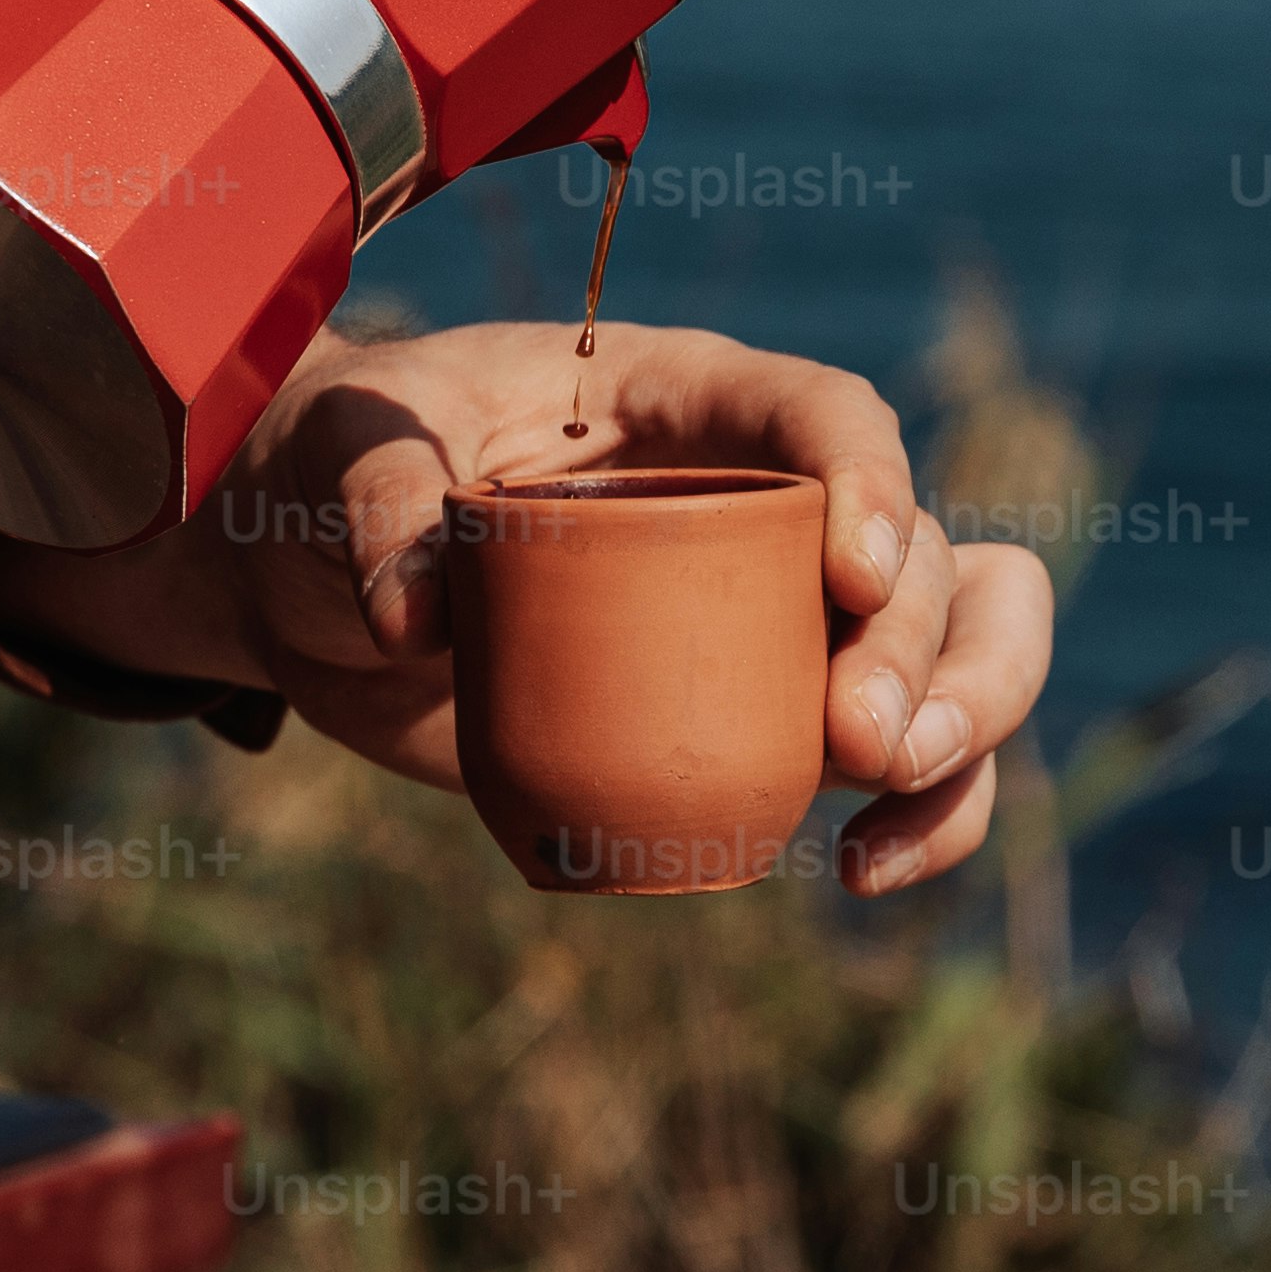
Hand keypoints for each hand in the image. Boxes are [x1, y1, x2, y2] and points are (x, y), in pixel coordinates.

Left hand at [0, 323, 1061, 900]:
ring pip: (954, 649)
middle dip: (929, 642)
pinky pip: (895, 764)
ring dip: (966, 724)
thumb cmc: (332, 468)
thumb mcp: (339, 451)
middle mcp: (768, 499)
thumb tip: (420, 613)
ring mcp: (778, 616)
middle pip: (924, 547)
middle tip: (860, 736)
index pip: (825, 412)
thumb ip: (378, 500)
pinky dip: (920, 819)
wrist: (305, 582)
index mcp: (689, 399)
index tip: (852, 572)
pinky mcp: (759, 719)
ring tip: (883, 794)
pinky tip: (862, 872)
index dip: (873, 479)